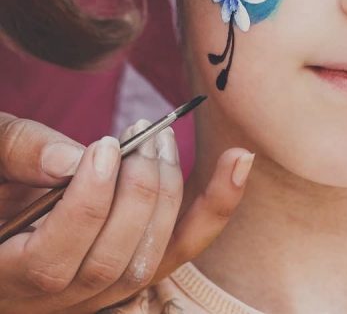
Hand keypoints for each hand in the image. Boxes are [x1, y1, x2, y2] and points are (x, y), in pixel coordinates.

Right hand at [0, 113, 252, 313]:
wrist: (6, 210)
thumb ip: (20, 154)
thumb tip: (74, 159)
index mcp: (6, 281)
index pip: (52, 263)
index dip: (87, 204)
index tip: (105, 146)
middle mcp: (54, 303)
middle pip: (112, 262)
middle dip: (137, 189)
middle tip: (140, 134)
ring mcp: (98, 294)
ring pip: (150, 259)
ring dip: (168, 190)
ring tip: (160, 138)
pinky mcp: (134, 271)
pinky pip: (181, 248)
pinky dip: (216, 206)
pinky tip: (239, 159)